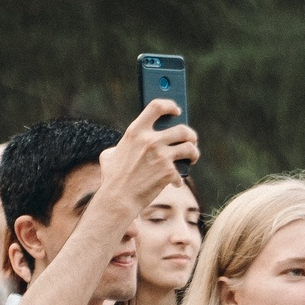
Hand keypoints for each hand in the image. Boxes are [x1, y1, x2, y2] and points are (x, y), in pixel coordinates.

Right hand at [96, 100, 198, 222]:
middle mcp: (150, 140)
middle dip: (190, 134)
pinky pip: (181, 172)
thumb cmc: (112, 177)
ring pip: (189, 148)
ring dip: (193, 153)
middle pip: (182, 129)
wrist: (119, 198)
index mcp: (136, 131)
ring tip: (191, 157)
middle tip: (191, 139)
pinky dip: (178, 179)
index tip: (176, 110)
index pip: (156, 107)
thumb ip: (124, 145)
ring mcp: (161, 156)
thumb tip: (133, 143)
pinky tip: (175, 183)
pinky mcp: (168, 172)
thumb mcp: (110, 154)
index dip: (169, 105)